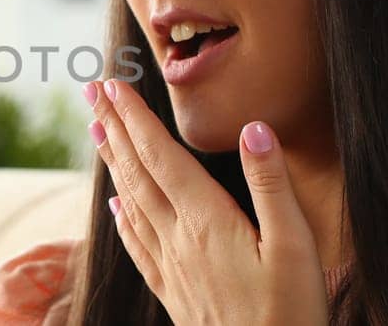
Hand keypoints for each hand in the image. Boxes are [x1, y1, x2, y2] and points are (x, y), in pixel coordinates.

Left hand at [84, 80, 327, 324]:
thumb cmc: (291, 313)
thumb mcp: (296, 246)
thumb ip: (272, 186)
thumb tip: (254, 129)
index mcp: (206, 221)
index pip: (161, 157)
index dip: (136, 119)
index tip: (114, 86)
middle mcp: (178, 240)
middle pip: (136, 172)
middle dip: (114, 127)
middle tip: (91, 91)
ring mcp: (171, 267)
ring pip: (130, 203)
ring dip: (112, 162)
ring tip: (95, 130)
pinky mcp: (172, 292)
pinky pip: (136, 244)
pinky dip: (121, 217)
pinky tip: (114, 205)